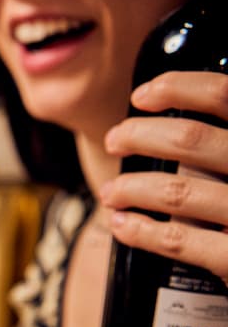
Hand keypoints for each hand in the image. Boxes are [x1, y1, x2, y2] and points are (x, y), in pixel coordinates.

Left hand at [101, 70, 227, 285]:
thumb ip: (223, 143)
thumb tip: (174, 113)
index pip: (226, 95)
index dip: (178, 87)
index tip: (142, 96)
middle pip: (191, 140)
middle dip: (139, 136)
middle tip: (115, 140)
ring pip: (176, 190)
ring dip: (130, 188)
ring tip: (111, 192)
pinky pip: (179, 240)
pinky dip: (140, 231)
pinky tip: (121, 225)